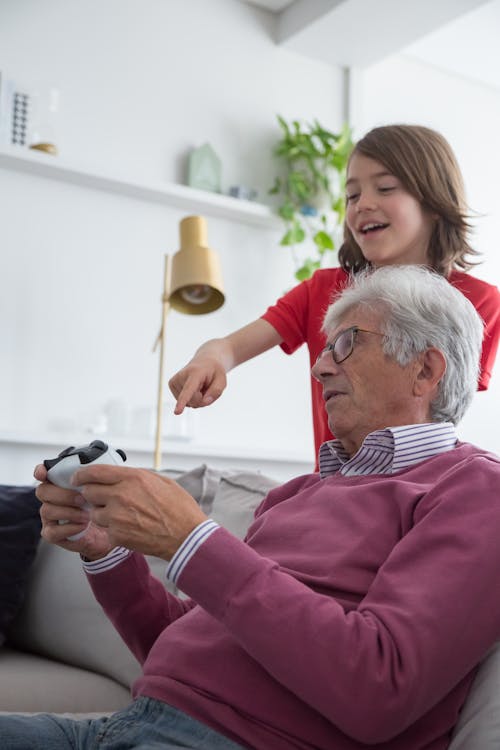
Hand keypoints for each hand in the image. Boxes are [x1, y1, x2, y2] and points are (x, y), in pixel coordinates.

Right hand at [34, 464, 113, 559]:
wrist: (109, 530)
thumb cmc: (102, 506)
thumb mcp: (101, 488)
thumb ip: (92, 478)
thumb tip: (92, 470)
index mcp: (60, 484)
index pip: (43, 474)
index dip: (41, 472)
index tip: (44, 473)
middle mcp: (51, 499)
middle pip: (43, 491)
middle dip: (64, 495)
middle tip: (83, 499)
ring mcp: (49, 517)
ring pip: (47, 510)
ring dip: (69, 512)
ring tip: (88, 515)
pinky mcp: (52, 534)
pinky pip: (52, 531)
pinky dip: (69, 528)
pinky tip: (83, 525)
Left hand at [69, 464, 207, 559]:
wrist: (185, 536)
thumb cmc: (178, 508)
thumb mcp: (161, 481)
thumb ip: (137, 476)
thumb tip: (121, 474)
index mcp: (132, 478)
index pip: (94, 472)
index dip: (81, 475)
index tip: (78, 478)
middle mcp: (121, 495)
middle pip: (88, 492)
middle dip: (92, 494)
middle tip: (100, 498)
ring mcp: (117, 516)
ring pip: (94, 512)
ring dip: (102, 513)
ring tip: (120, 515)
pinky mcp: (117, 535)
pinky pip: (105, 529)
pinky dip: (112, 529)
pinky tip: (128, 527)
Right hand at [168, 356, 226, 413]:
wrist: (204, 361)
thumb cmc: (213, 371)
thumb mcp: (222, 380)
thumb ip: (216, 391)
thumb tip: (204, 402)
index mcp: (195, 373)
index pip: (188, 390)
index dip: (182, 402)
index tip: (176, 412)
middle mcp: (182, 375)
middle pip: (194, 401)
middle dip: (203, 399)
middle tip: (206, 387)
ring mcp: (175, 380)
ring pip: (188, 403)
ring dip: (198, 398)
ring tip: (200, 385)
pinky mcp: (171, 384)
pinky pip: (185, 402)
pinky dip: (192, 398)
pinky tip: (194, 388)